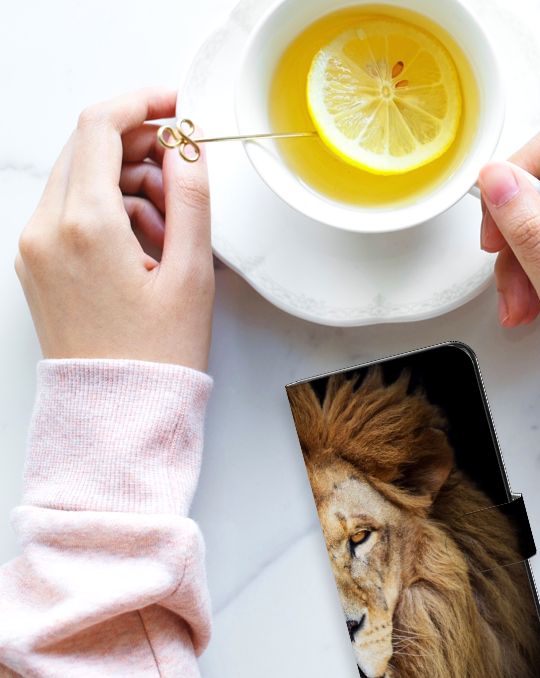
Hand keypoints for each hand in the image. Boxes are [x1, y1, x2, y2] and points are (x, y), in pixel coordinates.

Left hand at [15, 88, 213, 371]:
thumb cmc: (157, 354)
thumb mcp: (192, 272)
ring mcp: (35, 246)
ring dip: (129, 182)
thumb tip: (188, 146)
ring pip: (81, 178)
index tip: (177, 105)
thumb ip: (192, 198)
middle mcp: (46, 228)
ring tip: (173, 228)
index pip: (101, 127)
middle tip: (185, 173)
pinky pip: (72, 211)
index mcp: (85, 225)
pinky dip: (110, 210)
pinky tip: (147, 244)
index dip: (143, 103)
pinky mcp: (37, 263)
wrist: (117, 412)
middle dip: (141, 147)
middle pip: (88, 148)